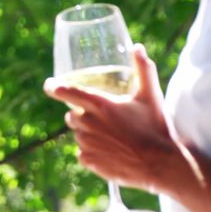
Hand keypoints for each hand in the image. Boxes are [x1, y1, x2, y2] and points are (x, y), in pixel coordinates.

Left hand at [43, 44, 175, 190]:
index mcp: (98, 105)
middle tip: (105, 120)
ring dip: (88, 133)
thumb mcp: (150, 96)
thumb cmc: (155, 127)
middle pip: (72, 114)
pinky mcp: (89, 160)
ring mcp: (87, 143)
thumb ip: (143, 69)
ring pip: (77, 134)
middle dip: (84, 115)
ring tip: (112, 137)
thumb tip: (138, 47)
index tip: (49, 85)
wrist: (161, 164)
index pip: (65, 91)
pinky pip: (82, 153)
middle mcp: (88, 123)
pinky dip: (91, 151)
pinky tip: (110, 152)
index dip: (53, 87)